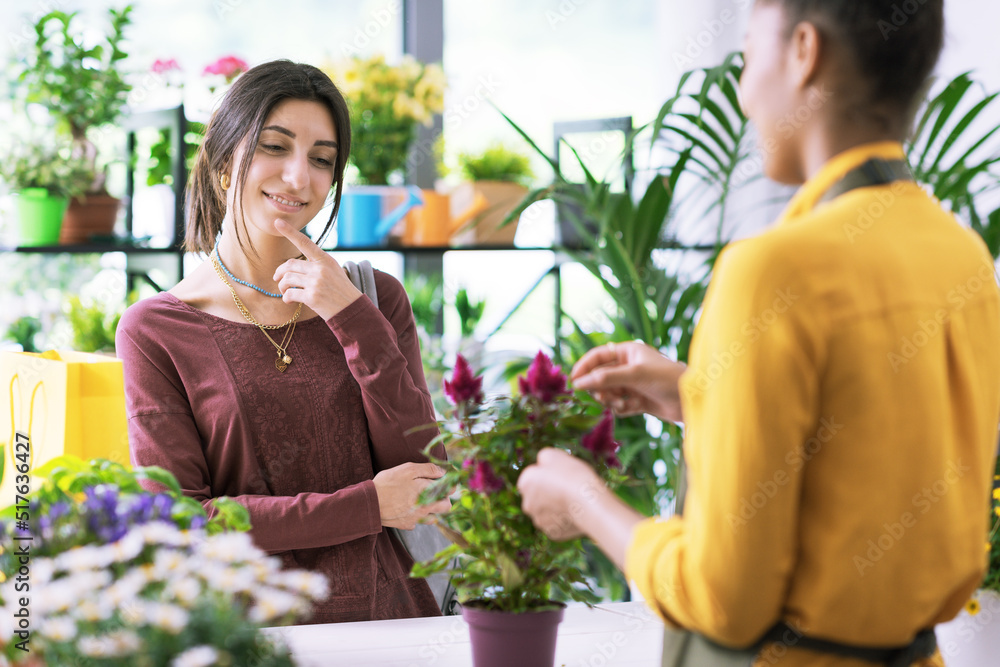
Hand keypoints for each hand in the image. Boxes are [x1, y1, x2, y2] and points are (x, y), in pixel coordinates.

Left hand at [272, 219, 361, 320]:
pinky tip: (289, 301)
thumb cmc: (340, 291)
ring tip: (285, 292)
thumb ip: (316, 265)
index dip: (290, 232)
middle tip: (277, 279)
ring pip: (287, 279)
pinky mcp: (312, 297)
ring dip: (282, 287)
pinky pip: (290, 294)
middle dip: (279, 273)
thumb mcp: (333, 271)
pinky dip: (286, 298)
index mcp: (325, 260)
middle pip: (289, 265)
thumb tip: (292, 266)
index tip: (277, 222)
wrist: (352, 309)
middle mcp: (320, 269)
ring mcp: (316, 282)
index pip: (305, 242)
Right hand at [373, 462, 451, 529]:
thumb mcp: (408, 469)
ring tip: (422, 500)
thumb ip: (429, 469)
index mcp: (429, 492)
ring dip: (432, 509)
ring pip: (434, 517)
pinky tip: (408, 508)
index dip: (450, 484)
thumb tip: (443, 471)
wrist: (369, 503)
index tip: (446, 481)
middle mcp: (426, 508)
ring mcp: (417, 518)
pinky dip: (417, 516)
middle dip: (444, 498)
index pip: (451, 490)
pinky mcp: (407, 525)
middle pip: (447, 507)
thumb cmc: (388, 483)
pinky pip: (418, 522)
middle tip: (436, 491)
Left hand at [518, 448, 605, 540]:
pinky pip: (557, 524)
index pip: (533, 476)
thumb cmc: (572, 476)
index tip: (562, 474)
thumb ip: (543, 458)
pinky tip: (576, 513)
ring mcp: (539, 521)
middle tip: (568, 487)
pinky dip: (564, 520)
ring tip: (574, 500)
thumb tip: (542, 463)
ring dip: (556, 507)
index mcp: (525, 483)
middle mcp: (527, 504)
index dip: (548, 474)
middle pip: (538, 495)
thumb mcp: (554, 455)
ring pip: (547, 511)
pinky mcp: (553, 534)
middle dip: (549, 492)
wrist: (590, 504)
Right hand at [571, 342, 685, 422]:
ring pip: (608, 393)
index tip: (574, 381)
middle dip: (600, 388)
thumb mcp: (634, 375)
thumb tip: (578, 383)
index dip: (584, 367)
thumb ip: (605, 378)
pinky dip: (621, 408)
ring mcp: (633, 384)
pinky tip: (631, 408)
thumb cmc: (666, 379)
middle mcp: (628, 366)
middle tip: (604, 397)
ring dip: (611, 400)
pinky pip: (619, 405)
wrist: (693, 399)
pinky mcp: (638, 400)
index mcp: (628, 352)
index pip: (597, 356)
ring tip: (621, 403)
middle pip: (600, 377)